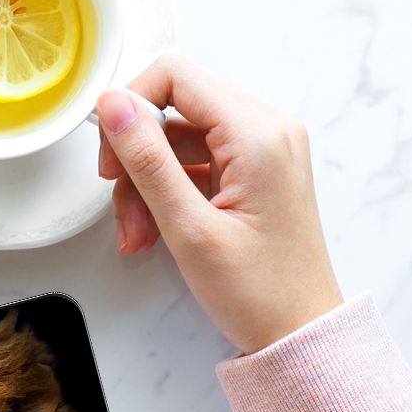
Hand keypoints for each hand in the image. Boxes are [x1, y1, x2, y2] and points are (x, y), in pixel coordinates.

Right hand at [96, 55, 341, 353]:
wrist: (301, 335)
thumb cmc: (259, 293)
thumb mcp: (189, 228)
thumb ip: (148, 160)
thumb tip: (113, 104)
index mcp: (258, 134)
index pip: (176, 76)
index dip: (131, 106)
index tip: (110, 154)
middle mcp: (267, 130)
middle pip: (175, 109)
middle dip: (137, 157)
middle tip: (121, 206)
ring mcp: (263, 151)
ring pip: (179, 141)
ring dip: (147, 184)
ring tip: (138, 236)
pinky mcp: (255, 172)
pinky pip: (196, 164)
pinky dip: (168, 194)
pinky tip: (155, 233)